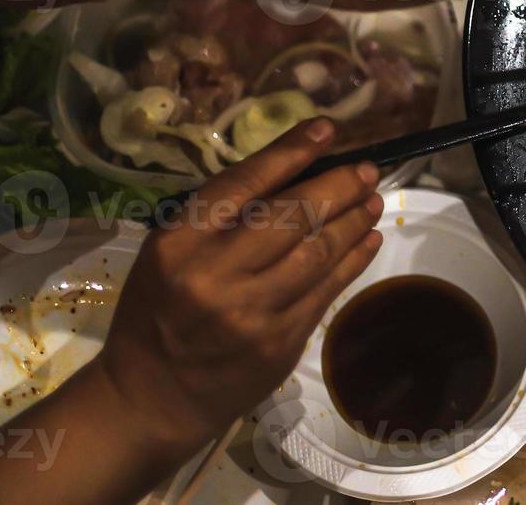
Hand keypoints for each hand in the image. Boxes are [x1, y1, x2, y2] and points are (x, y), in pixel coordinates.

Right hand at [95, 118, 383, 453]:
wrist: (152, 397)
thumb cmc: (158, 312)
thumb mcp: (168, 253)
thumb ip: (220, 217)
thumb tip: (292, 170)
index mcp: (180, 241)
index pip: (244, 182)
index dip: (291, 152)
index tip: (326, 129)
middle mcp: (215, 273)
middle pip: (293, 214)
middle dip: (339, 185)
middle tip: (367, 170)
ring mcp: (251, 311)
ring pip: (318, 251)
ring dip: (354, 220)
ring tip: (373, 199)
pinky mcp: (280, 342)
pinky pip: (327, 290)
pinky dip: (352, 260)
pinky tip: (367, 240)